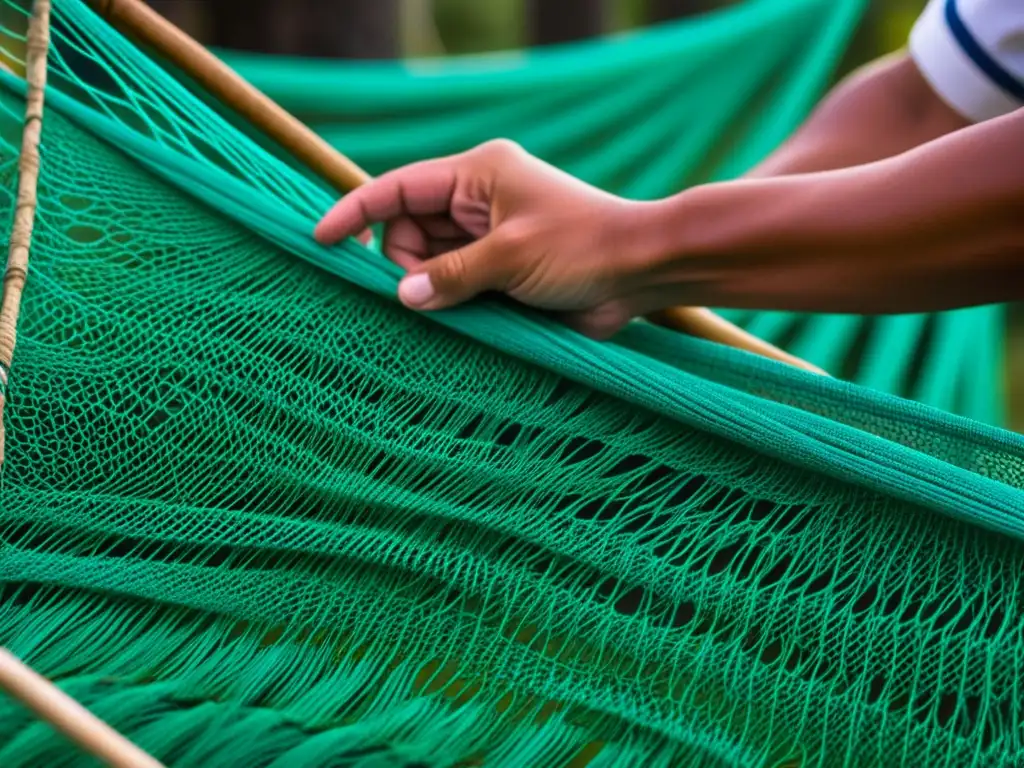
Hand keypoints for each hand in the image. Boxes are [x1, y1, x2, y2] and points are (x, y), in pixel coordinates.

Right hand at [314, 139, 660, 338]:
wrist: (641, 273)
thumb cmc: (583, 247)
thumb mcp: (511, 256)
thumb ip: (451, 275)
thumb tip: (401, 297)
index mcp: (478, 175)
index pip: (399, 187)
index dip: (356, 212)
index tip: (321, 239)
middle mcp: (478, 202)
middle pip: (410, 231)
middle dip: (404, 265)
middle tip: (422, 295)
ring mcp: (489, 238)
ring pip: (430, 263)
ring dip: (428, 288)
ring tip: (449, 309)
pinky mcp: (501, 272)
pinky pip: (455, 285)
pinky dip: (448, 302)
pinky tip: (454, 319)